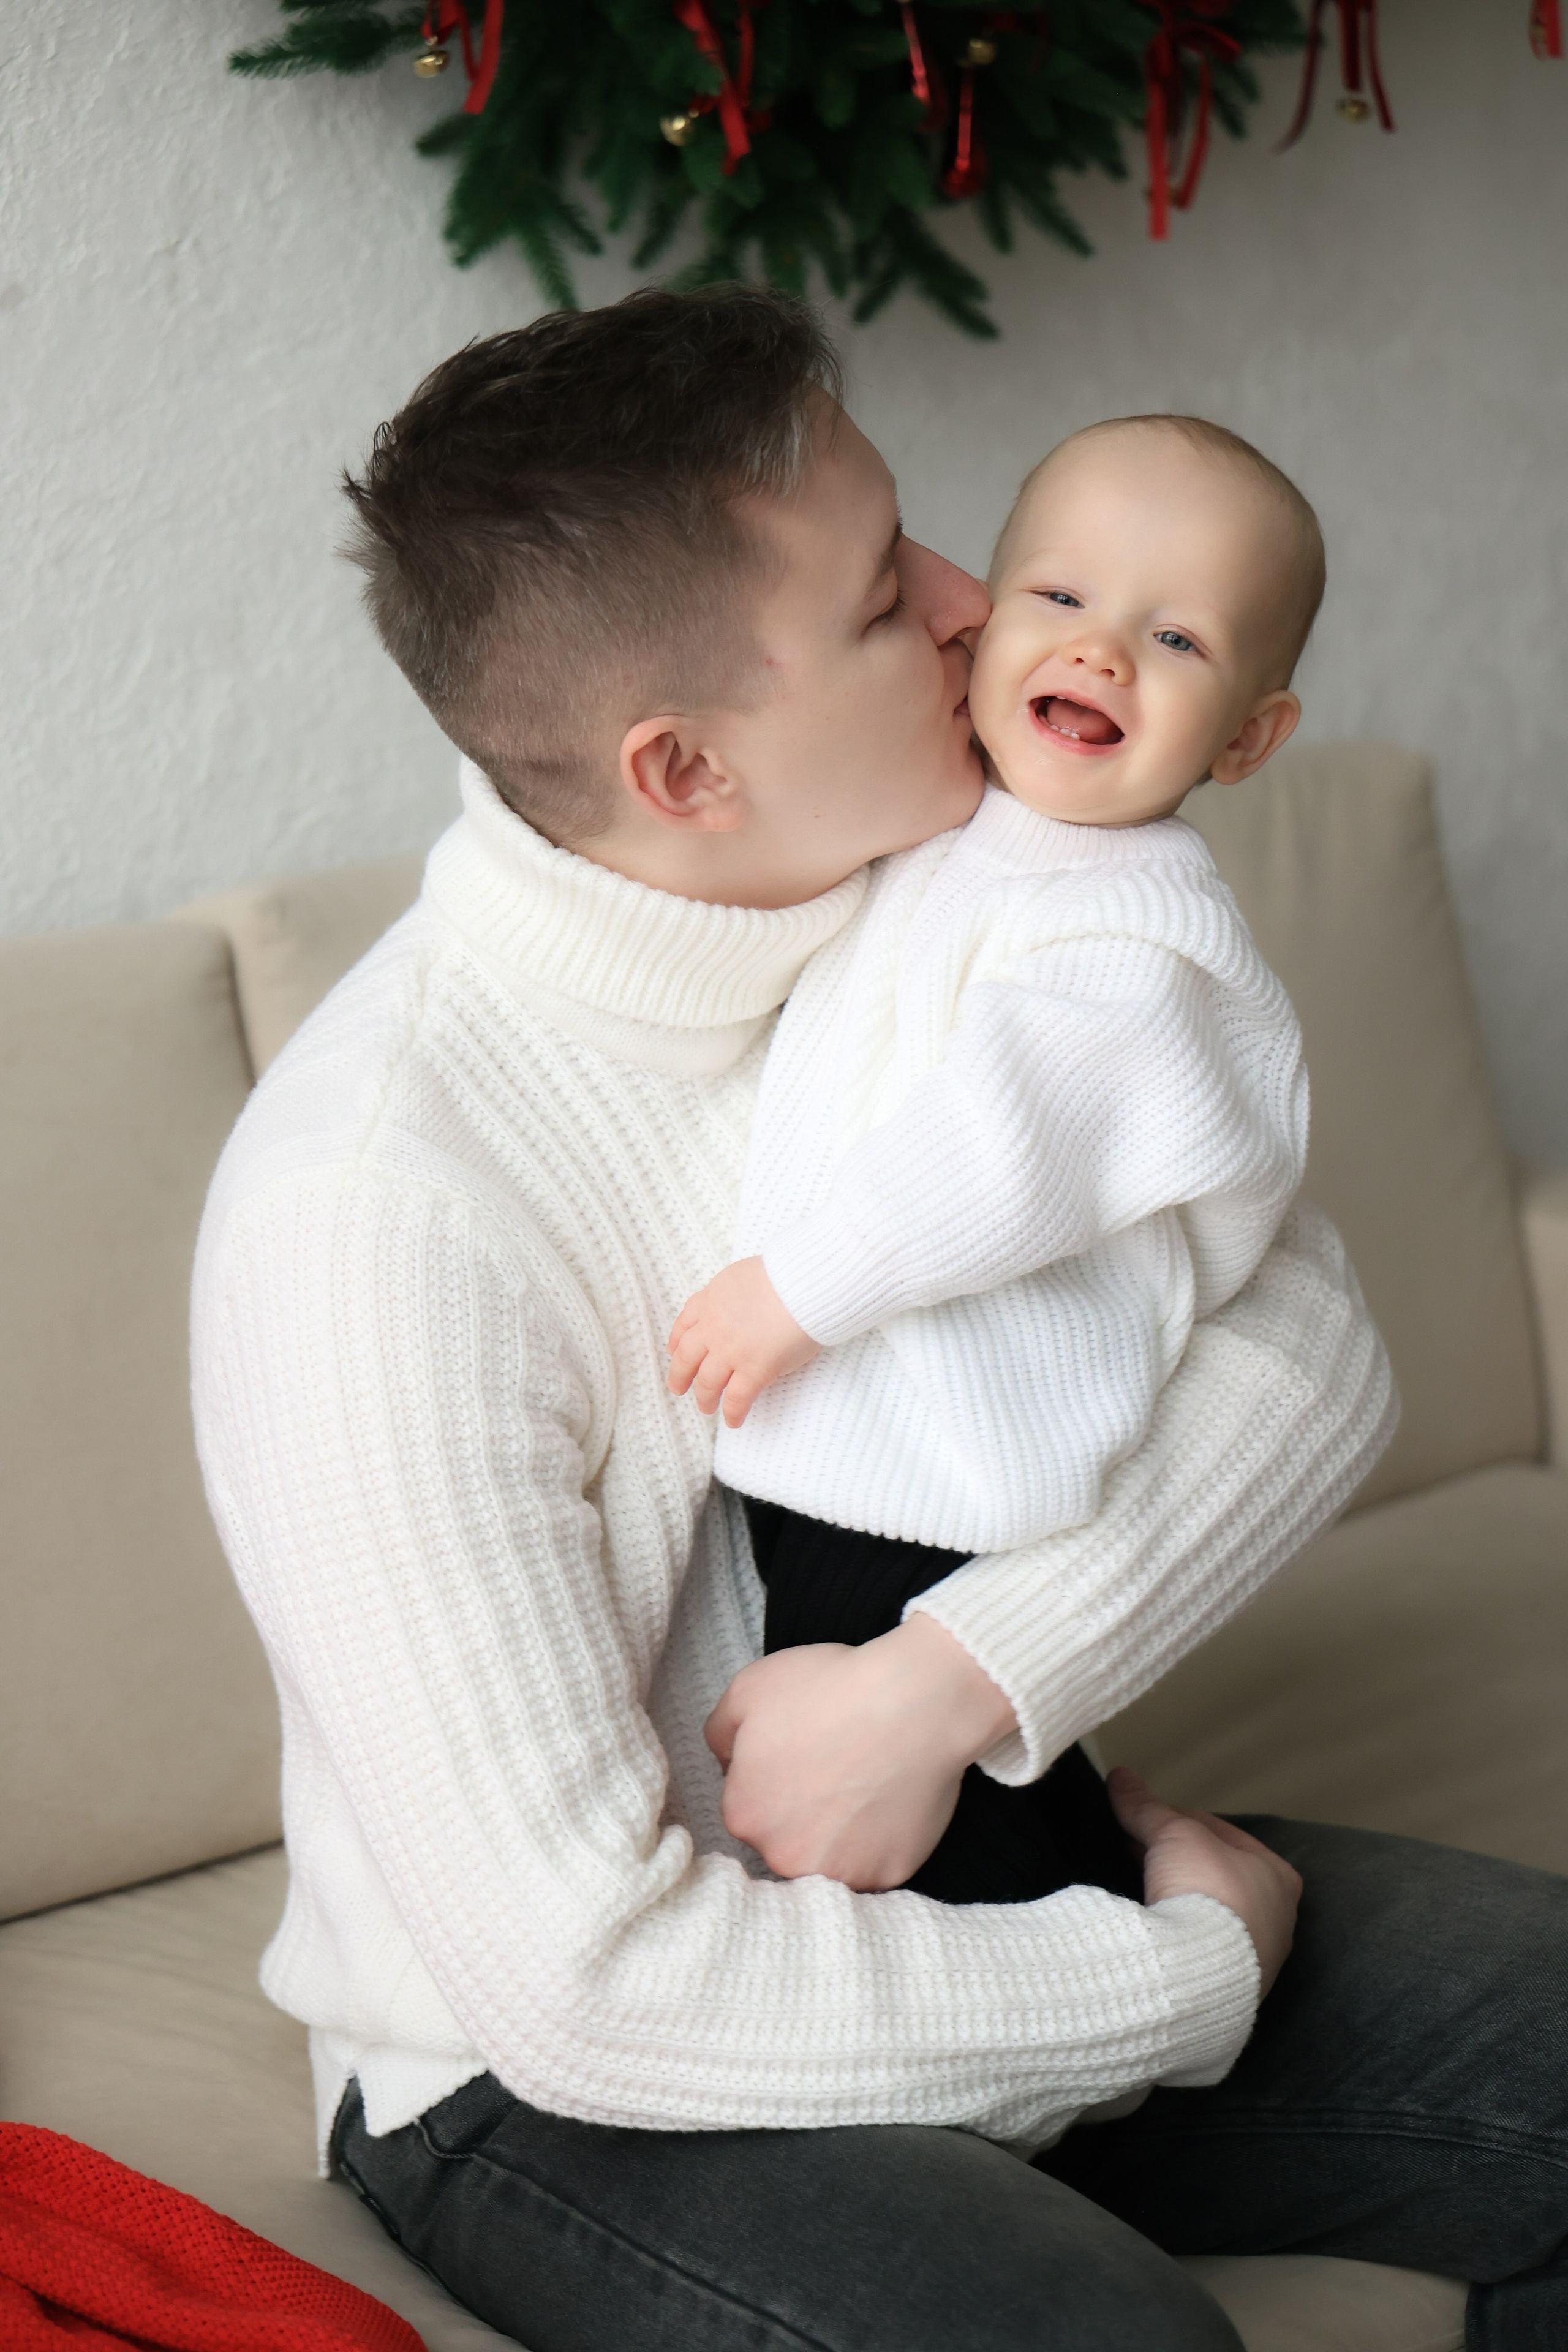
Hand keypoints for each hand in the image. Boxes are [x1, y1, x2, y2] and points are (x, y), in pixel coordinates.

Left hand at [668, 1257, 821, 1426]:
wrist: (803, 1283)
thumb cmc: (785, 1274)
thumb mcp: (743, 1275)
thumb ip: (733, 1294)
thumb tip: (739, 1309)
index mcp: (712, 1299)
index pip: (686, 1322)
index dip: (677, 1340)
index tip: (673, 1350)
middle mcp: (714, 1327)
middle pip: (686, 1357)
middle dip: (680, 1375)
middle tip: (678, 1387)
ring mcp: (731, 1351)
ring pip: (707, 1382)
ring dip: (704, 1398)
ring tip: (705, 1407)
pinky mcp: (754, 1369)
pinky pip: (736, 1399)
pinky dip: (732, 1413)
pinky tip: (733, 1421)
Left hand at [706, 1614, 1016, 1888]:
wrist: (914, 1701)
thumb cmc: (830, 1690)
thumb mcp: (747, 1688)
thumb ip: (720, 1733)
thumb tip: (727, 1762)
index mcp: (744, 1814)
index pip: (747, 1805)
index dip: (772, 1774)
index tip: (798, 1751)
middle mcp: (785, 1857)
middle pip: (785, 1839)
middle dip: (802, 1810)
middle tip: (832, 1766)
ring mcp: (839, 1873)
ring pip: (829, 1858)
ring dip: (839, 1832)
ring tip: (864, 1782)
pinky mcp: (888, 1875)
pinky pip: (876, 1863)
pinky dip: (881, 1839)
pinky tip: (890, 1798)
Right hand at [1106, 1766, 1301, 1996]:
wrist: (1199, 1971)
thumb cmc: (1206, 1891)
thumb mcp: (1172, 1833)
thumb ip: (1147, 1807)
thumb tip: (1120, 1777)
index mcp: (1276, 1874)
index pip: (1220, 1833)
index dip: (1177, 1819)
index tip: (1144, 1816)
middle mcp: (1274, 1918)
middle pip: (1213, 1874)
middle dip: (1174, 1860)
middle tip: (1133, 1847)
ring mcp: (1252, 1959)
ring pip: (1205, 1914)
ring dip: (1175, 1897)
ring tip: (1136, 1884)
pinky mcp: (1226, 1988)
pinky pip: (1195, 1948)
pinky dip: (1174, 1932)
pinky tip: (1148, 1925)